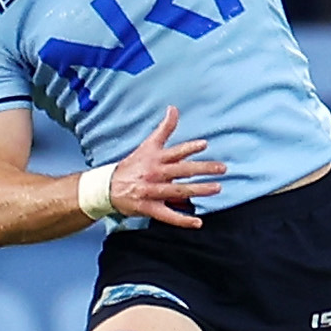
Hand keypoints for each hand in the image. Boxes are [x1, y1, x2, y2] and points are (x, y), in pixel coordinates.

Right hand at [108, 108, 224, 227]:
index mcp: (156, 158)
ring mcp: (152, 191)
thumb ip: (164, 128)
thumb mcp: (148, 145)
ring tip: (217, 188)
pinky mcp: (150, 208)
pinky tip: (198, 223)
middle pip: (182, 170)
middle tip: (222, 168)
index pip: (174, 151)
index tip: (204, 145)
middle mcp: (155, 174)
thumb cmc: (133, 165)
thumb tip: (173, 108)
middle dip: (203, 169)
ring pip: (179, 191)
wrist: (109, 187)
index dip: (189, 148)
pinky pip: (168, 216)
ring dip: (199, 190)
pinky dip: (183, 220)